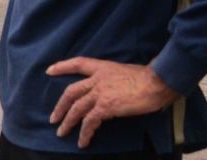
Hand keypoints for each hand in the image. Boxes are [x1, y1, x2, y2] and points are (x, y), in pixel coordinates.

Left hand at [47, 58, 178, 148]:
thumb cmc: (148, 78)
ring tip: (62, 133)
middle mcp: (97, 78)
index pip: (77, 63)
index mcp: (101, 67)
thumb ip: (113, 78)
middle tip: (53, 118)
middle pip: (71, 92)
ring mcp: (100, 92)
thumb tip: (113, 88)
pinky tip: (83, 142)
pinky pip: (90, 121)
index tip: (49, 71)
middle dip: (60, 106)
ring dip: (68, 122)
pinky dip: (85, 133)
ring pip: (76, 108)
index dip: (62, 67)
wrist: (156, 82)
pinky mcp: (106, 106)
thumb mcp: (125, 71)